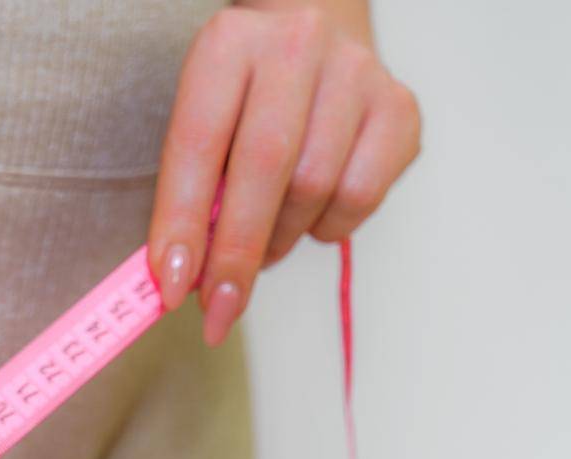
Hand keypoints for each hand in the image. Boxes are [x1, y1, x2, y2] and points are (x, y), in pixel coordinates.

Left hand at [148, 1, 420, 343]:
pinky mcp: (399, 107)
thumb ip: (187, 193)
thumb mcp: (198, 124)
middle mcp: (296, 47)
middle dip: (236, 253)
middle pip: (265, 168)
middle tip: (218, 306)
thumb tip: (177, 279)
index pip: (197, 145)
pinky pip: (362, 196)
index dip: (183, 223)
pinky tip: (310, 214)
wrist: (309, 39)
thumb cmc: (242, 99)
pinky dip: (328, 225)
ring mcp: (356, 72)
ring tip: (262, 242)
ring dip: (279, 240)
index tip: (171, 287)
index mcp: (228, 45)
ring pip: (315, 187)